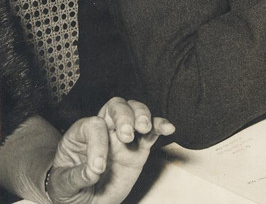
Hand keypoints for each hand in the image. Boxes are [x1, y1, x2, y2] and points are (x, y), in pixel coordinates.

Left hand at [48, 98, 173, 203]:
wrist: (85, 201)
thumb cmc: (69, 189)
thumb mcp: (62, 186)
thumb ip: (75, 177)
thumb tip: (93, 171)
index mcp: (81, 135)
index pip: (93, 126)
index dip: (97, 143)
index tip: (98, 168)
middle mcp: (103, 130)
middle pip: (115, 106)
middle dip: (124, 116)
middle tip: (126, 135)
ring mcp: (123, 137)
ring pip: (136, 112)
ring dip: (143, 115)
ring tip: (144, 128)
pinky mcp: (139, 148)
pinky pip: (152, 132)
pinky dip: (161, 127)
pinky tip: (168, 128)